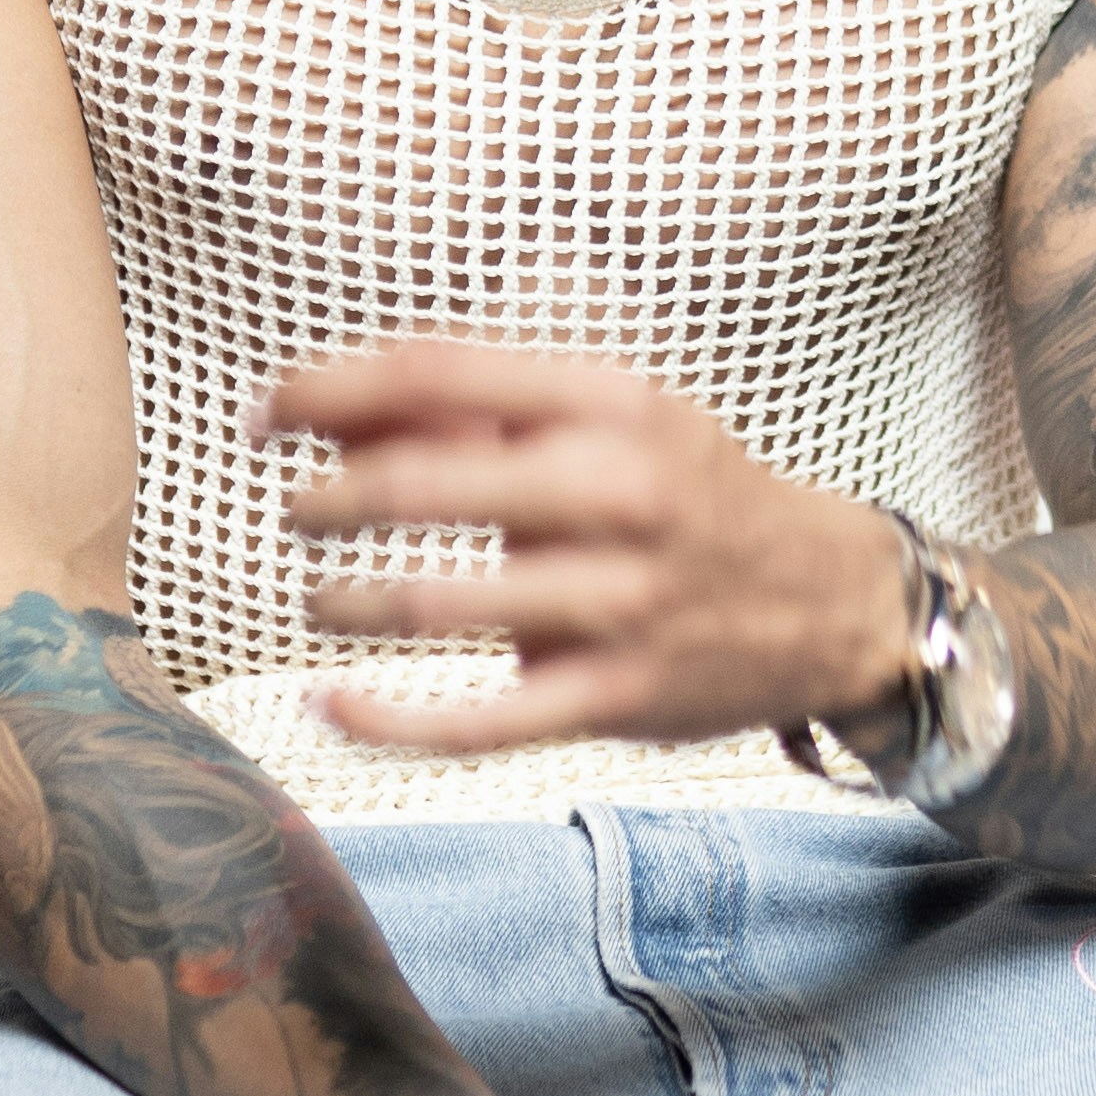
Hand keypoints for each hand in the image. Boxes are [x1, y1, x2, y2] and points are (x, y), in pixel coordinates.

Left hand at [256, 345, 914, 754]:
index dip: (328, 390)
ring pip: (436, 602)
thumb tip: (338, 415)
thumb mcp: (615, 420)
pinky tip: (332, 704)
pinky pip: (477, 721)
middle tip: (293, 510)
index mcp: (610, 403)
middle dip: (326, 499)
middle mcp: (617, 492)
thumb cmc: (693, 496)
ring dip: (347, 600)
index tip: (265, 413)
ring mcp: (617, 601)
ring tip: (321, 597)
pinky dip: (387, 719)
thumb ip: (485, 409)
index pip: (436, 373)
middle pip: (422, 482)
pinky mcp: (614, 696)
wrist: (831, 600)